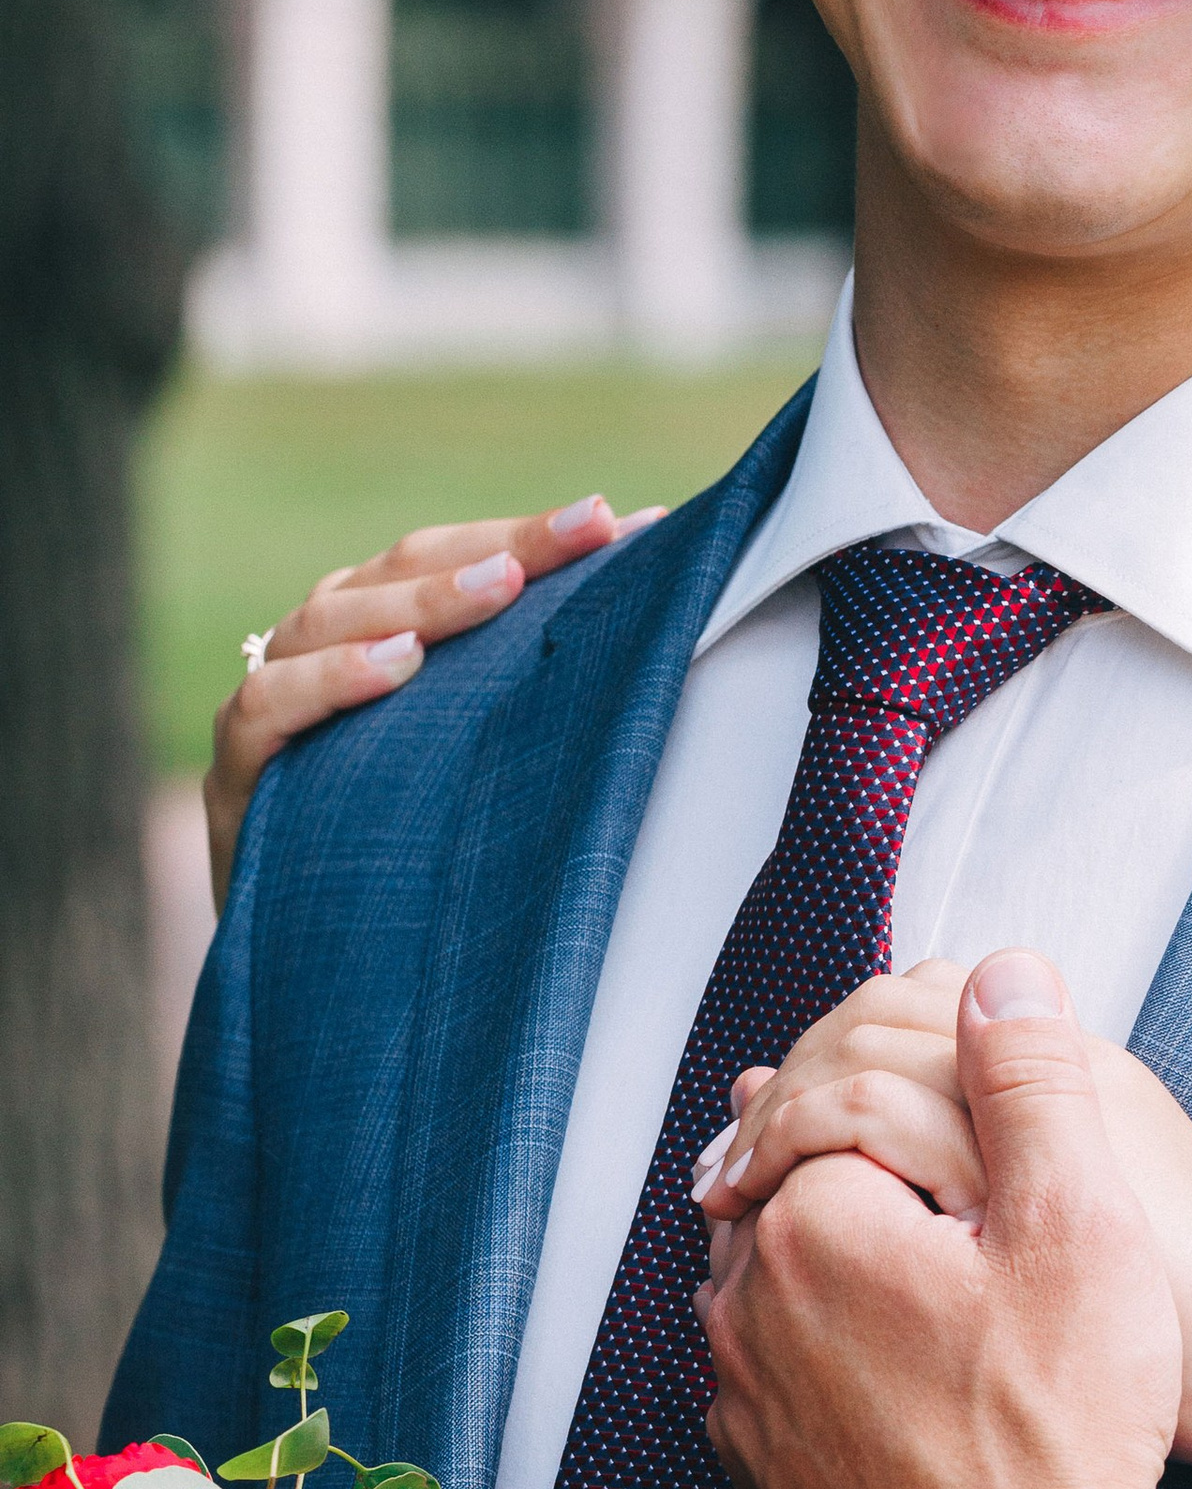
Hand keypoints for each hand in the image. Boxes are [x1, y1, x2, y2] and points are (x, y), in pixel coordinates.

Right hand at [206, 493, 663, 906]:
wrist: (316, 965)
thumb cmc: (414, 843)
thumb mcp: (477, 760)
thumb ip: (529, 689)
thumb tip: (656, 621)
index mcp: (382, 627)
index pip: (453, 557)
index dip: (530, 535)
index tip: (619, 522)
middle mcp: (322, 645)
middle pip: (398, 569)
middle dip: (499, 548)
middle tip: (581, 532)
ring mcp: (272, 701)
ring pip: (328, 619)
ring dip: (422, 601)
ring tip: (500, 587)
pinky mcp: (237, 769)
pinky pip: (269, 706)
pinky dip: (328, 679)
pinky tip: (395, 667)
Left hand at [698, 968, 1191, 1485]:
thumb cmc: (1070, 1437)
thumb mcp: (1084, 1229)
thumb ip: (1033, 1083)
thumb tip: (1001, 971)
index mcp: (811, 1219)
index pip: (846, 1087)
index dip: (926, 1074)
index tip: (989, 1095)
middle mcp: (744, 1299)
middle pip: (798, 1168)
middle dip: (868, 1146)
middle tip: (956, 1150)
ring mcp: (742, 1392)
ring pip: (778, 1260)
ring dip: (839, 1232)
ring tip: (933, 1236)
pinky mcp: (760, 1465)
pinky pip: (776, 1351)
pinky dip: (824, 1325)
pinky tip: (900, 1341)